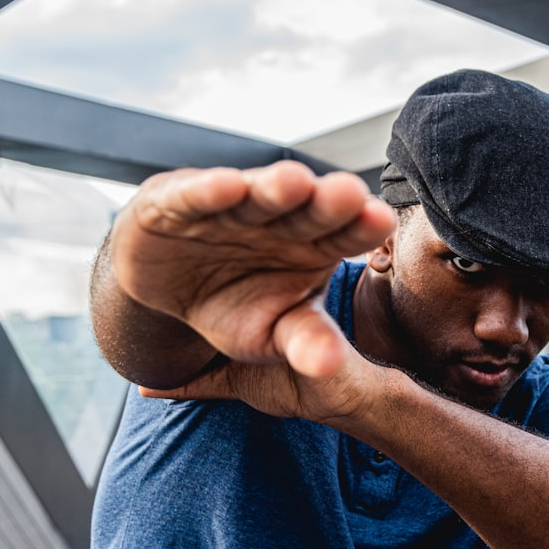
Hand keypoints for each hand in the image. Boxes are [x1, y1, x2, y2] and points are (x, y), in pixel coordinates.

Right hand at [110, 160, 394, 377]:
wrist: (169, 293)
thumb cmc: (234, 307)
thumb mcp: (272, 334)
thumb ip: (306, 342)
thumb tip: (330, 365)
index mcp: (314, 244)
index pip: (345, 234)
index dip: (361, 226)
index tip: (380, 220)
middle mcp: (279, 216)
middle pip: (309, 208)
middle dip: (327, 201)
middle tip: (350, 193)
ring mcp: (231, 205)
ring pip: (257, 194)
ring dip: (274, 187)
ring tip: (294, 183)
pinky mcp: (177, 201)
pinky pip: (195, 196)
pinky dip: (209, 191)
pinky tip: (228, 187)